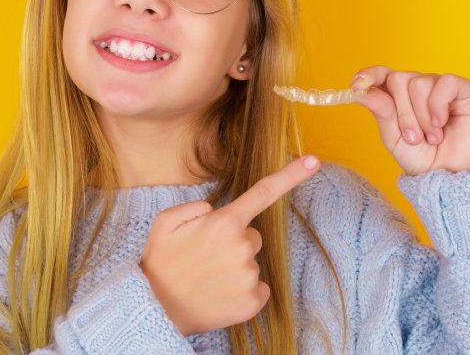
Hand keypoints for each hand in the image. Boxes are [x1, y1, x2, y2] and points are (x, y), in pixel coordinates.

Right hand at [139, 156, 320, 335]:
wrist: (156, 308)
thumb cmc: (160, 262)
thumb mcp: (165, 221)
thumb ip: (194, 207)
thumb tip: (215, 211)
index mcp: (224, 222)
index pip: (263, 192)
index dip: (291, 175)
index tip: (314, 161)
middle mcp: (242, 246)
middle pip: (251, 236)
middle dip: (233, 242)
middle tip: (205, 257)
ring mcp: (249, 275)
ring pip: (251, 262)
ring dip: (234, 267)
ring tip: (207, 277)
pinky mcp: (252, 301)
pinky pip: (257, 287)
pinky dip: (242, 291)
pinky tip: (220, 293)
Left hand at [351, 65, 469, 175]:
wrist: (448, 175)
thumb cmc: (421, 156)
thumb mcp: (393, 136)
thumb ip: (381, 110)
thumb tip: (361, 91)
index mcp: (398, 94)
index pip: (381, 73)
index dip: (370, 75)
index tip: (356, 86)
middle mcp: (419, 85)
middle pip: (398, 79)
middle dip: (403, 113)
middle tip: (413, 137)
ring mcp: (442, 86)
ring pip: (419, 83)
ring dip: (422, 117)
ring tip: (432, 136)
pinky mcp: (466, 90)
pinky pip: (445, 83)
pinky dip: (438, 106)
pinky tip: (442, 123)